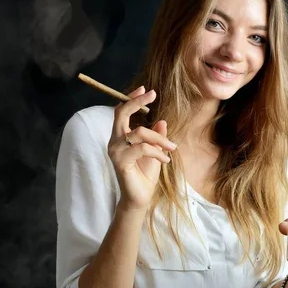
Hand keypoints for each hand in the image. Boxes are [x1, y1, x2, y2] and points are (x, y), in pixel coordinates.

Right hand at [107, 86, 176, 210]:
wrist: (140, 198)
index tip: (145, 89)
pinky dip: (157, 152)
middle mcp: (114, 141)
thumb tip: (161, 120)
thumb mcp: (155, 151)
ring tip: (172, 148)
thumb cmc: (145, 174)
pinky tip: (166, 160)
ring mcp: (115, 151)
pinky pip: (142, 148)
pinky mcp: (121, 161)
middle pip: (121, 114)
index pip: (121, 112)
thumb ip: (156, 136)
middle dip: (136, 101)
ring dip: (160, 139)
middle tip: (153, 94)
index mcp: (120, 137)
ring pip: (139, 132)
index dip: (132, 99)